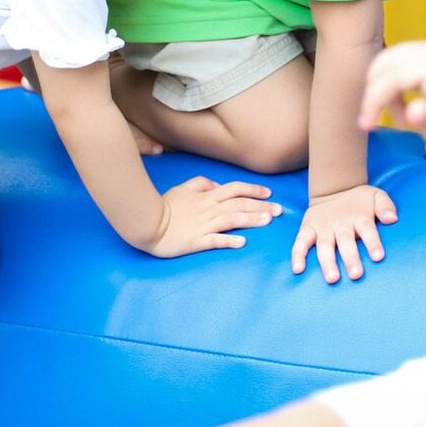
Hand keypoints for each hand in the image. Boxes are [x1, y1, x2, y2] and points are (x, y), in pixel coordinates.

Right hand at [143, 176, 282, 256]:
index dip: (253, 190)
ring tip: (268, 222)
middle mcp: (208, 209)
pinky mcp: (195, 241)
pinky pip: (214, 240)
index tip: (269, 194)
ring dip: (251, 220)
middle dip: (261, 206)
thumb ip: (201, 184)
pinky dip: (229, 241)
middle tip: (279, 211)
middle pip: (239, 204)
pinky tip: (242, 243)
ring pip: (232, 220)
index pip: (234, 189)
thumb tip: (216, 185)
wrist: (146, 222)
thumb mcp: (182, 188)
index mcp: (206, 196)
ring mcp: (203, 225)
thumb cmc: (164, 205)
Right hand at [290, 184, 397, 283]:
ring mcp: (323, 227)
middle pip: (346, 242)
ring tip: (332, 278)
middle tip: (356, 275)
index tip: (378, 257)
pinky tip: (298, 269)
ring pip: (325, 246)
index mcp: (359, 217)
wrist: (334, 189)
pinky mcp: (308, 228)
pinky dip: (298, 255)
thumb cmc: (359, 201)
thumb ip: (385, 206)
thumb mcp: (376, 196)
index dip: (372, 243)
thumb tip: (392, 218)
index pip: (368, 230)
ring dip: (328, 262)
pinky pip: (301, 242)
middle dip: (351, 258)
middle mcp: (340, 223)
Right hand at [358, 15, 425, 151]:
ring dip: (378, 94)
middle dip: (375, 102)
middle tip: (382, 126)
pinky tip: (395, 101)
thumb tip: (413, 112)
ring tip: (398, 116)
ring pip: (381, 67)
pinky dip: (380, 85)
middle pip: (391, 74)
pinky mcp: (411, 48)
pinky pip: (383, 63)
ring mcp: (422, 48)